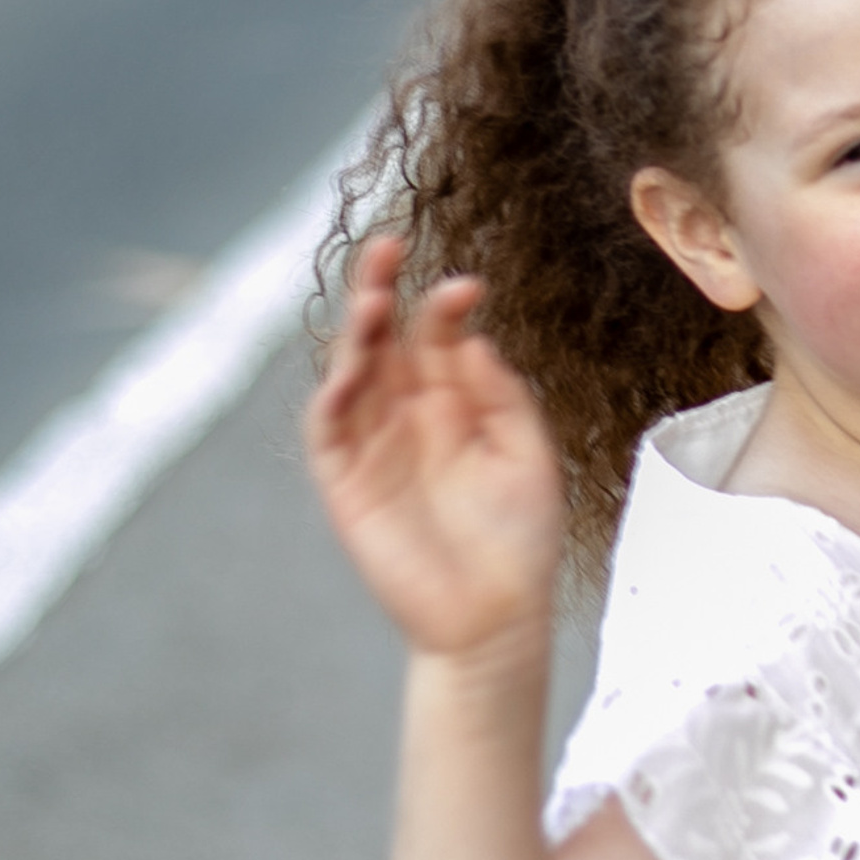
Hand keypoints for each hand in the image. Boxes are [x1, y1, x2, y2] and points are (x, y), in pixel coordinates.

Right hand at [307, 235, 565, 662]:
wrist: (495, 616)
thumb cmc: (520, 538)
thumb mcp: (529, 456)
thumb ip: (502, 397)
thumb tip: (472, 339)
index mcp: (455, 401)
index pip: (437, 335)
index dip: (444, 306)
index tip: (467, 287)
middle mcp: (408, 413)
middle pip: (384, 337)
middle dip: (381, 288)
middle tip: (389, 243)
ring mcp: (373, 444)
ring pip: (352, 371)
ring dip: (357, 333)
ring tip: (374, 298)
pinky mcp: (345, 482)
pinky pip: (329, 428)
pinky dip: (335, 394)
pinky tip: (353, 366)